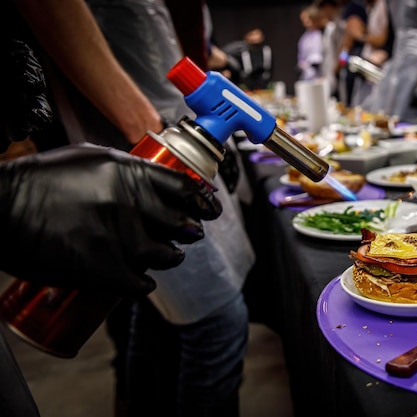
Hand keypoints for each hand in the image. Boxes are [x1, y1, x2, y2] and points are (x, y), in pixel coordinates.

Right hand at [0, 144, 220, 296]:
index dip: (203, 201)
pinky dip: (143, 284)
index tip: (210, 208)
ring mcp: (118, 238)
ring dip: (170, 258)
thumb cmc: (39, 181)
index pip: (185, 188)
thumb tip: (157, 179)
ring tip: (167, 256)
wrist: (0, 209)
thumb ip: (126, 169)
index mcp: (129, 173)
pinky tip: (139, 280)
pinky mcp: (103, 269)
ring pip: (167, 255)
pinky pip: (141, 284)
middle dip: (190, 230)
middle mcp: (130, 203)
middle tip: (188, 233)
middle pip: (183, 224)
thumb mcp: (88, 158)